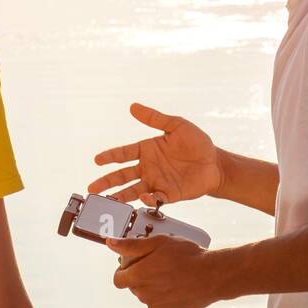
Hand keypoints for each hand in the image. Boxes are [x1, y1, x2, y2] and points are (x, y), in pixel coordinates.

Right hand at [90, 103, 222, 205]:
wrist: (215, 162)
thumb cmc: (197, 143)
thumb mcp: (176, 125)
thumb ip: (155, 118)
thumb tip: (133, 107)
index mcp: (147, 150)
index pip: (123, 153)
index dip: (110, 156)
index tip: (97, 160)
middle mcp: (148, 167)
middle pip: (122, 175)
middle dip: (107, 182)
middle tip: (92, 187)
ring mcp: (157, 182)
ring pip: (133, 190)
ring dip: (120, 195)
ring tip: (108, 200)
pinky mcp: (169, 194)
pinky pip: (155, 199)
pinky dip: (148, 199)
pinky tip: (143, 197)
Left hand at [106, 234, 217, 307]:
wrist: (212, 276)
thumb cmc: (186, 255)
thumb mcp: (158, 242)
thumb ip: (131, 245)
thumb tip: (110, 243)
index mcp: (138, 277)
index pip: (118, 279)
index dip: (124, 269)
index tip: (135, 262)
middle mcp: (143, 294)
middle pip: (132, 285)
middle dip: (139, 275)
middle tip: (156, 262)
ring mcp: (156, 305)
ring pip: (146, 295)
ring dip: (151, 285)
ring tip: (169, 272)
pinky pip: (159, 303)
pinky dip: (163, 294)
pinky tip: (175, 283)